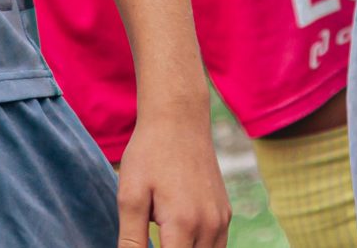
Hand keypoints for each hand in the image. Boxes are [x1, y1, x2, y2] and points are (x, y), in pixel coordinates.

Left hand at [114, 104, 229, 247]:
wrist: (179, 121)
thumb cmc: (149, 155)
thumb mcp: (130, 195)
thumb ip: (131, 237)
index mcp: (183, 224)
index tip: (147, 241)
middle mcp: (210, 227)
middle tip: (153, 233)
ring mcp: (222, 221)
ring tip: (164, 232)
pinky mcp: (226, 213)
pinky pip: (216, 245)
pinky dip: (198, 246)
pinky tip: (177, 232)